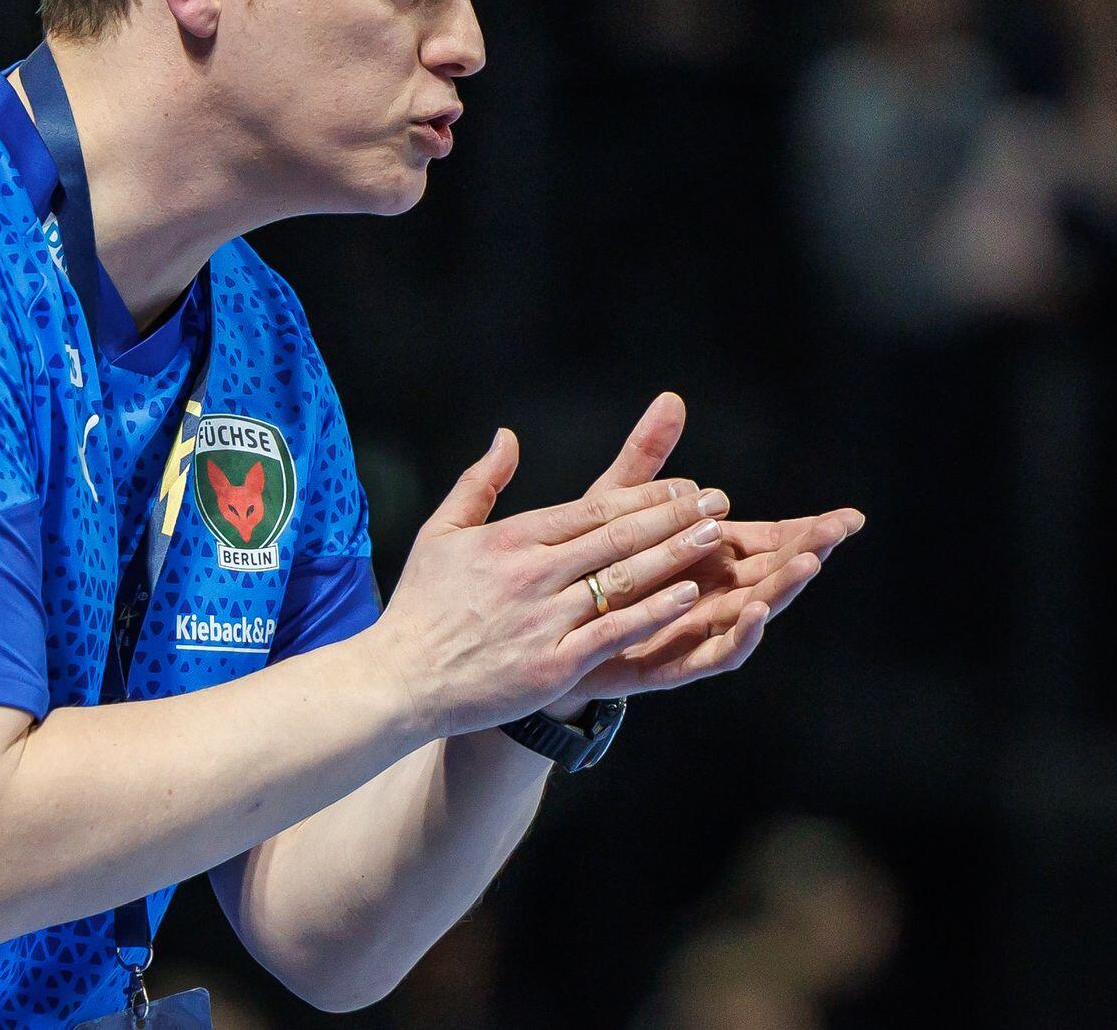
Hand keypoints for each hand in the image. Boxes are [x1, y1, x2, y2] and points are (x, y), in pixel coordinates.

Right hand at [369, 426, 734, 740]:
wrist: (398, 679)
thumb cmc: (420, 606)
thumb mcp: (442, 532)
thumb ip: (480, 482)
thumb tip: (506, 436)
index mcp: (511, 539)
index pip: (592, 509)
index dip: (645, 496)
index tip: (686, 487)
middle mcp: (532, 574)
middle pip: (617, 537)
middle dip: (674, 516)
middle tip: (718, 503)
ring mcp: (544, 620)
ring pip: (623, 580)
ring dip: (674, 556)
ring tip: (715, 539)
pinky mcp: (551, 665)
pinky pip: (614, 633)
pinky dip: (653, 613)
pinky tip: (688, 597)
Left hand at [542, 394, 862, 716]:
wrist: (546, 634)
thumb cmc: (586, 567)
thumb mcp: (615, 505)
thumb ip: (647, 458)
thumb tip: (671, 399)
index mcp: (707, 555)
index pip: (771, 540)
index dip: (810, 529)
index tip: (850, 517)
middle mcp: (712, 592)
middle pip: (773, 573)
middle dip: (808, 552)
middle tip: (838, 532)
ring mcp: (697, 629)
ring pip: (754, 610)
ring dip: (782, 589)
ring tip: (807, 564)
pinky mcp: (673, 661)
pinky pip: (714, 653)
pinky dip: (738, 635)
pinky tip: (752, 612)